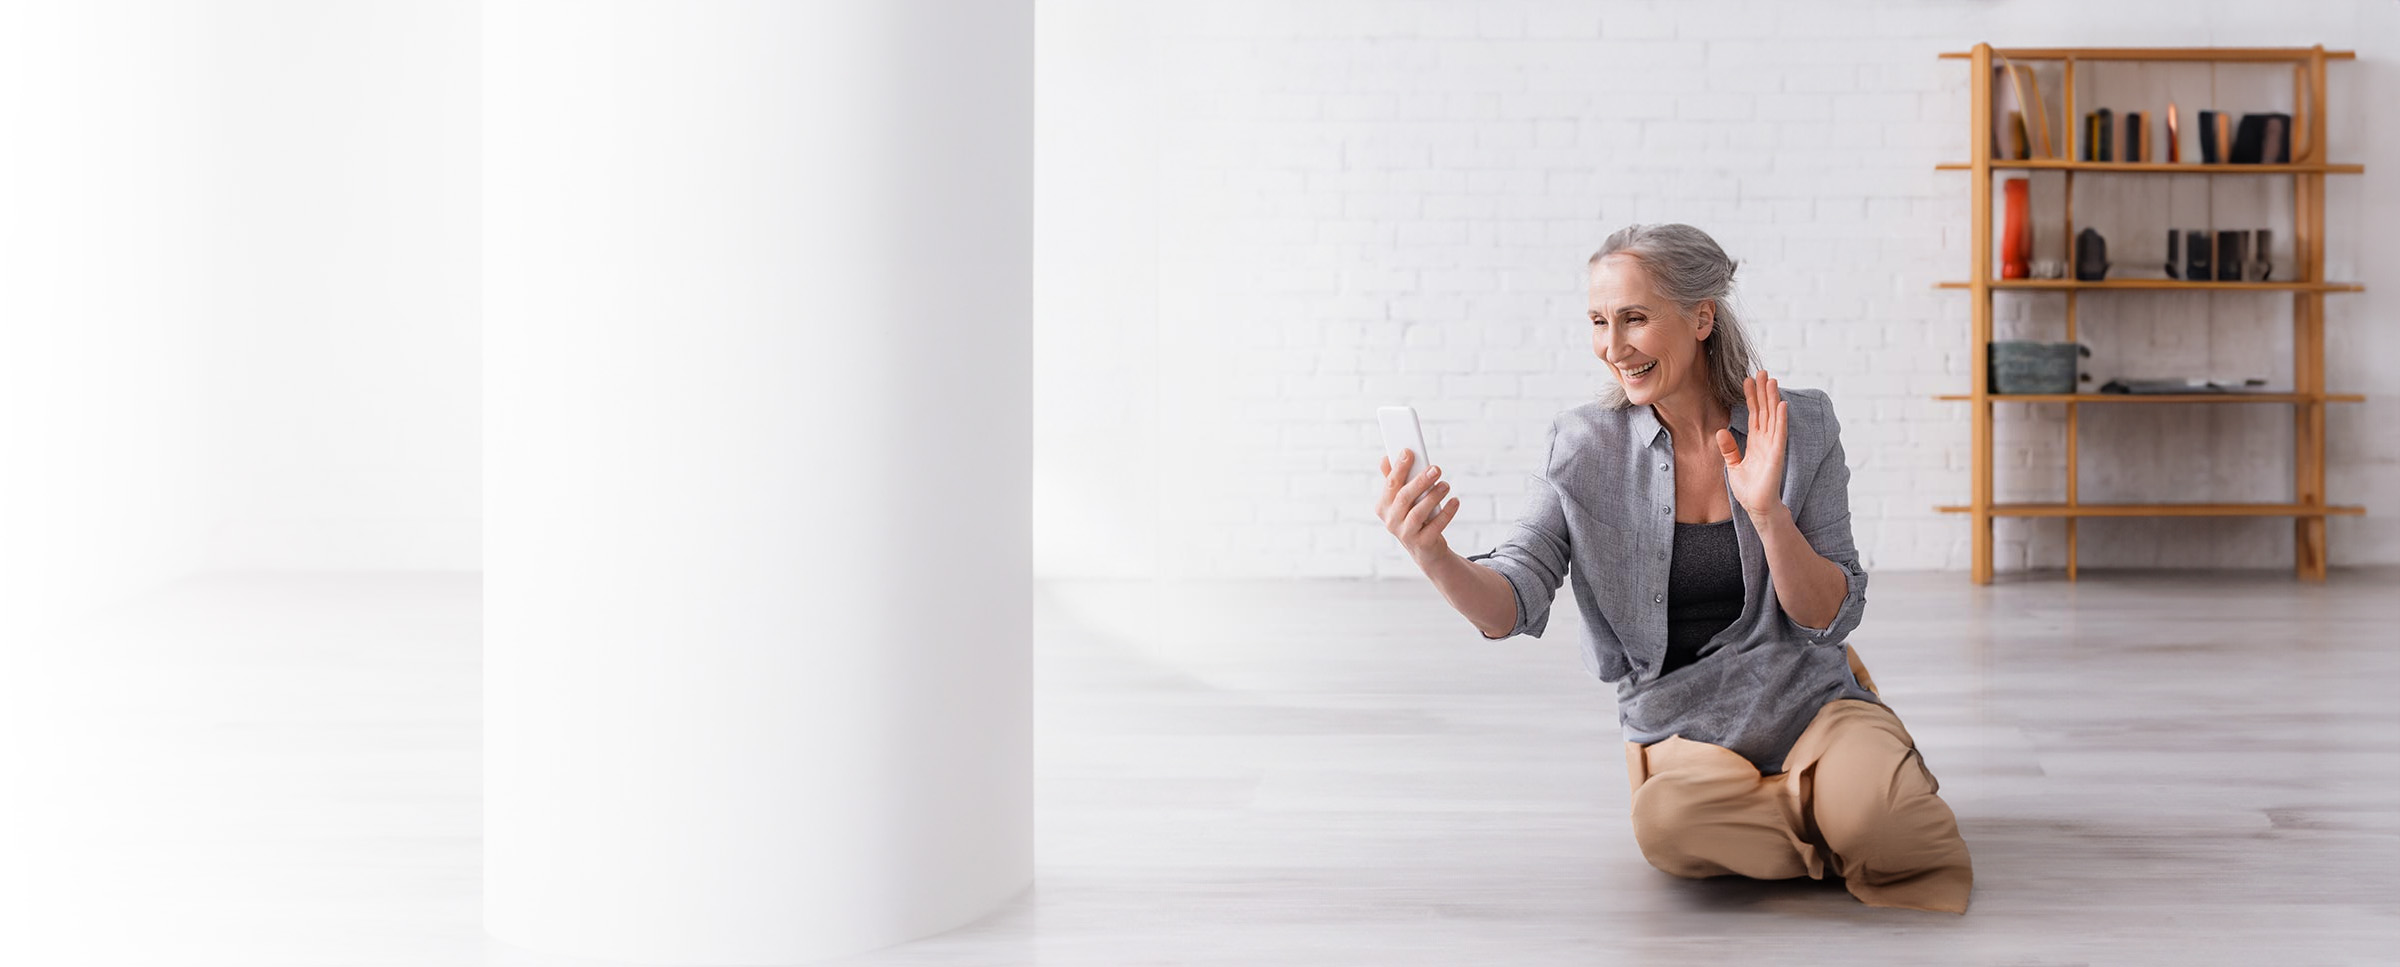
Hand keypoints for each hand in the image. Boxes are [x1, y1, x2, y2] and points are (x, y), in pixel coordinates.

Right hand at [1376, 448, 1458, 562]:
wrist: (1425, 550)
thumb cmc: (1413, 519)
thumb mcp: (1401, 501)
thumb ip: (1394, 481)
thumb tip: (1385, 458)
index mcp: (1383, 506)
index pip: (1390, 484)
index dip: (1399, 467)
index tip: (1409, 451)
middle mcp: (1391, 521)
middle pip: (1404, 497)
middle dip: (1420, 481)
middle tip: (1436, 468)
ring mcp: (1406, 534)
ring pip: (1418, 512)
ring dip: (1433, 496)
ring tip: (1446, 485)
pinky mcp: (1423, 543)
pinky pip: (1436, 526)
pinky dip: (1446, 513)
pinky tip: (1455, 501)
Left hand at [1717, 369, 1787, 525]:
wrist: (1757, 507)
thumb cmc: (1749, 489)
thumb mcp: (1733, 465)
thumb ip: (1729, 449)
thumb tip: (1720, 431)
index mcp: (1756, 442)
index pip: (1754, 414)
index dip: (1751, 397)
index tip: (1747, 380)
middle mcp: (1766, 440)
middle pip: (1765, 410)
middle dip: (1763, 391)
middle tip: (1762, 371)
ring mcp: (1773, 446)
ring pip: (1774, 417)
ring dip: (1773, 399)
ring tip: (1771, 380)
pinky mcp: (1777, 454)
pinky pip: (1780, 433)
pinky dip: (1781, 418)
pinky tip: (1781, 404)